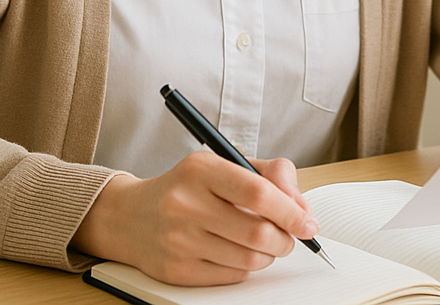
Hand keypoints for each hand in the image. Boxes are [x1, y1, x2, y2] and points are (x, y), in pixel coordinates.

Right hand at [71, 153, 317, 285]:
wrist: (131, 216)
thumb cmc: (188, 187)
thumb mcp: (224, 163)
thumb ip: (269, 175)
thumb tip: (300, 206)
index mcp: (201, 169)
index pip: (257, 192)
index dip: (290, 210)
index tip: (308, 222)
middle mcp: (186, 204)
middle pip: (257, 231)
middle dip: (285, 239)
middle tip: (290, 237)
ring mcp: (179, 240)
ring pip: (248, 259)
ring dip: (268, 255)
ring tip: (266, 244)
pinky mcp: (176, 271)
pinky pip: (230, 277)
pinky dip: (246, 268)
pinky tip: (239, 253)